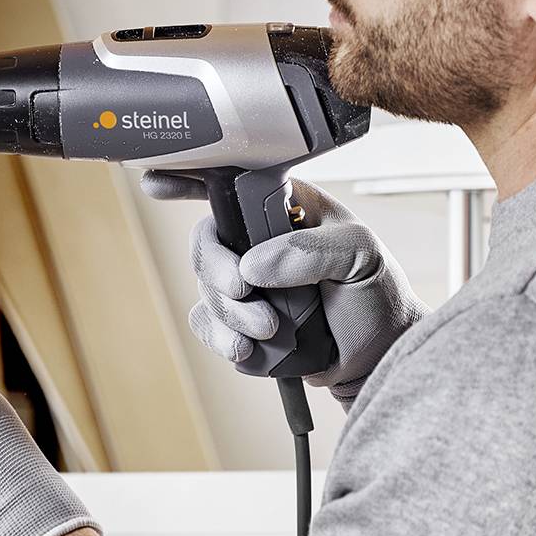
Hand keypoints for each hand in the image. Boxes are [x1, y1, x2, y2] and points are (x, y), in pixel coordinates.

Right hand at [140, 174, 428, 403]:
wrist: (378, 356)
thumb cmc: (376, 294)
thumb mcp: (360, 255)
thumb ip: (312, 251)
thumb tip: (253, 265)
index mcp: (284, 207)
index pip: (230, 182)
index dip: (188, 178)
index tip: (157, 183)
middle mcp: (258, 240)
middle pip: (205, 242)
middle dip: (217, 271)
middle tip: (246, 292)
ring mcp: (247, 282)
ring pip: (204, 289)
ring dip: (230, 313)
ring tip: (270, 330)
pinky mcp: (240, 321)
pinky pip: (207, 324)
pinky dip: (221, 338)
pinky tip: (247, 349)